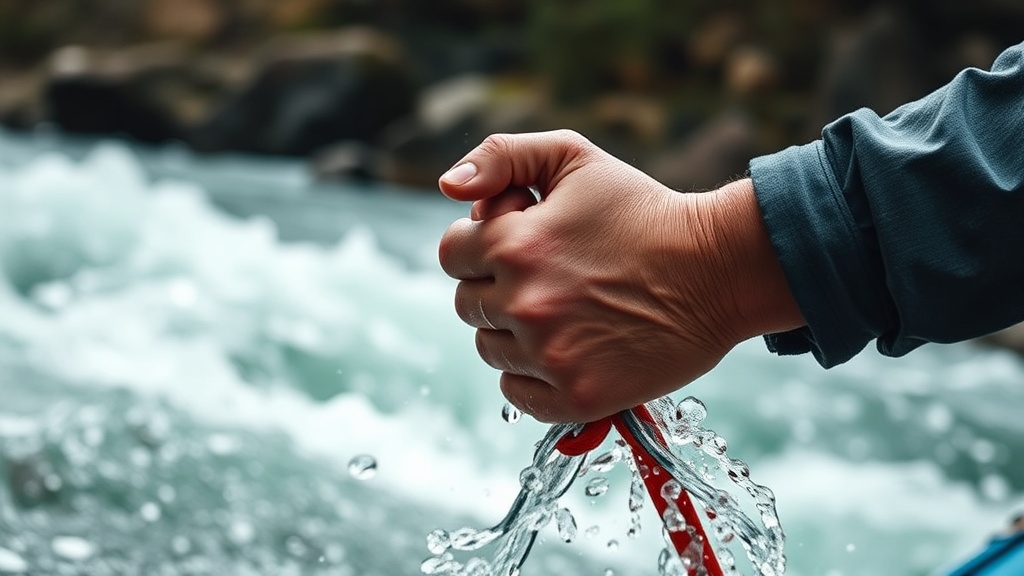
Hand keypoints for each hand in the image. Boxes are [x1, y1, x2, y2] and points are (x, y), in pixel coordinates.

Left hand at [438, 131, 801, 422]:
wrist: (717, 270)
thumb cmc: (643, 210)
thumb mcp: (573, 156)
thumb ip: (500, 156)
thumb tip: (448, 186)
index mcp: (514, 244)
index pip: (452, 254)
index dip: (483, 244)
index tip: (522, 243)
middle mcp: (524, 302)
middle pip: (468, 304)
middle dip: (498, 287)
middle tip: (551, 276)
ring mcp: (549, 355)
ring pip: (490, 349)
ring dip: (514, 332)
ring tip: (566, 310)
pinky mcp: (576, 396)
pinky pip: (516, 393)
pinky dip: (531, 375)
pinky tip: (567, 349)